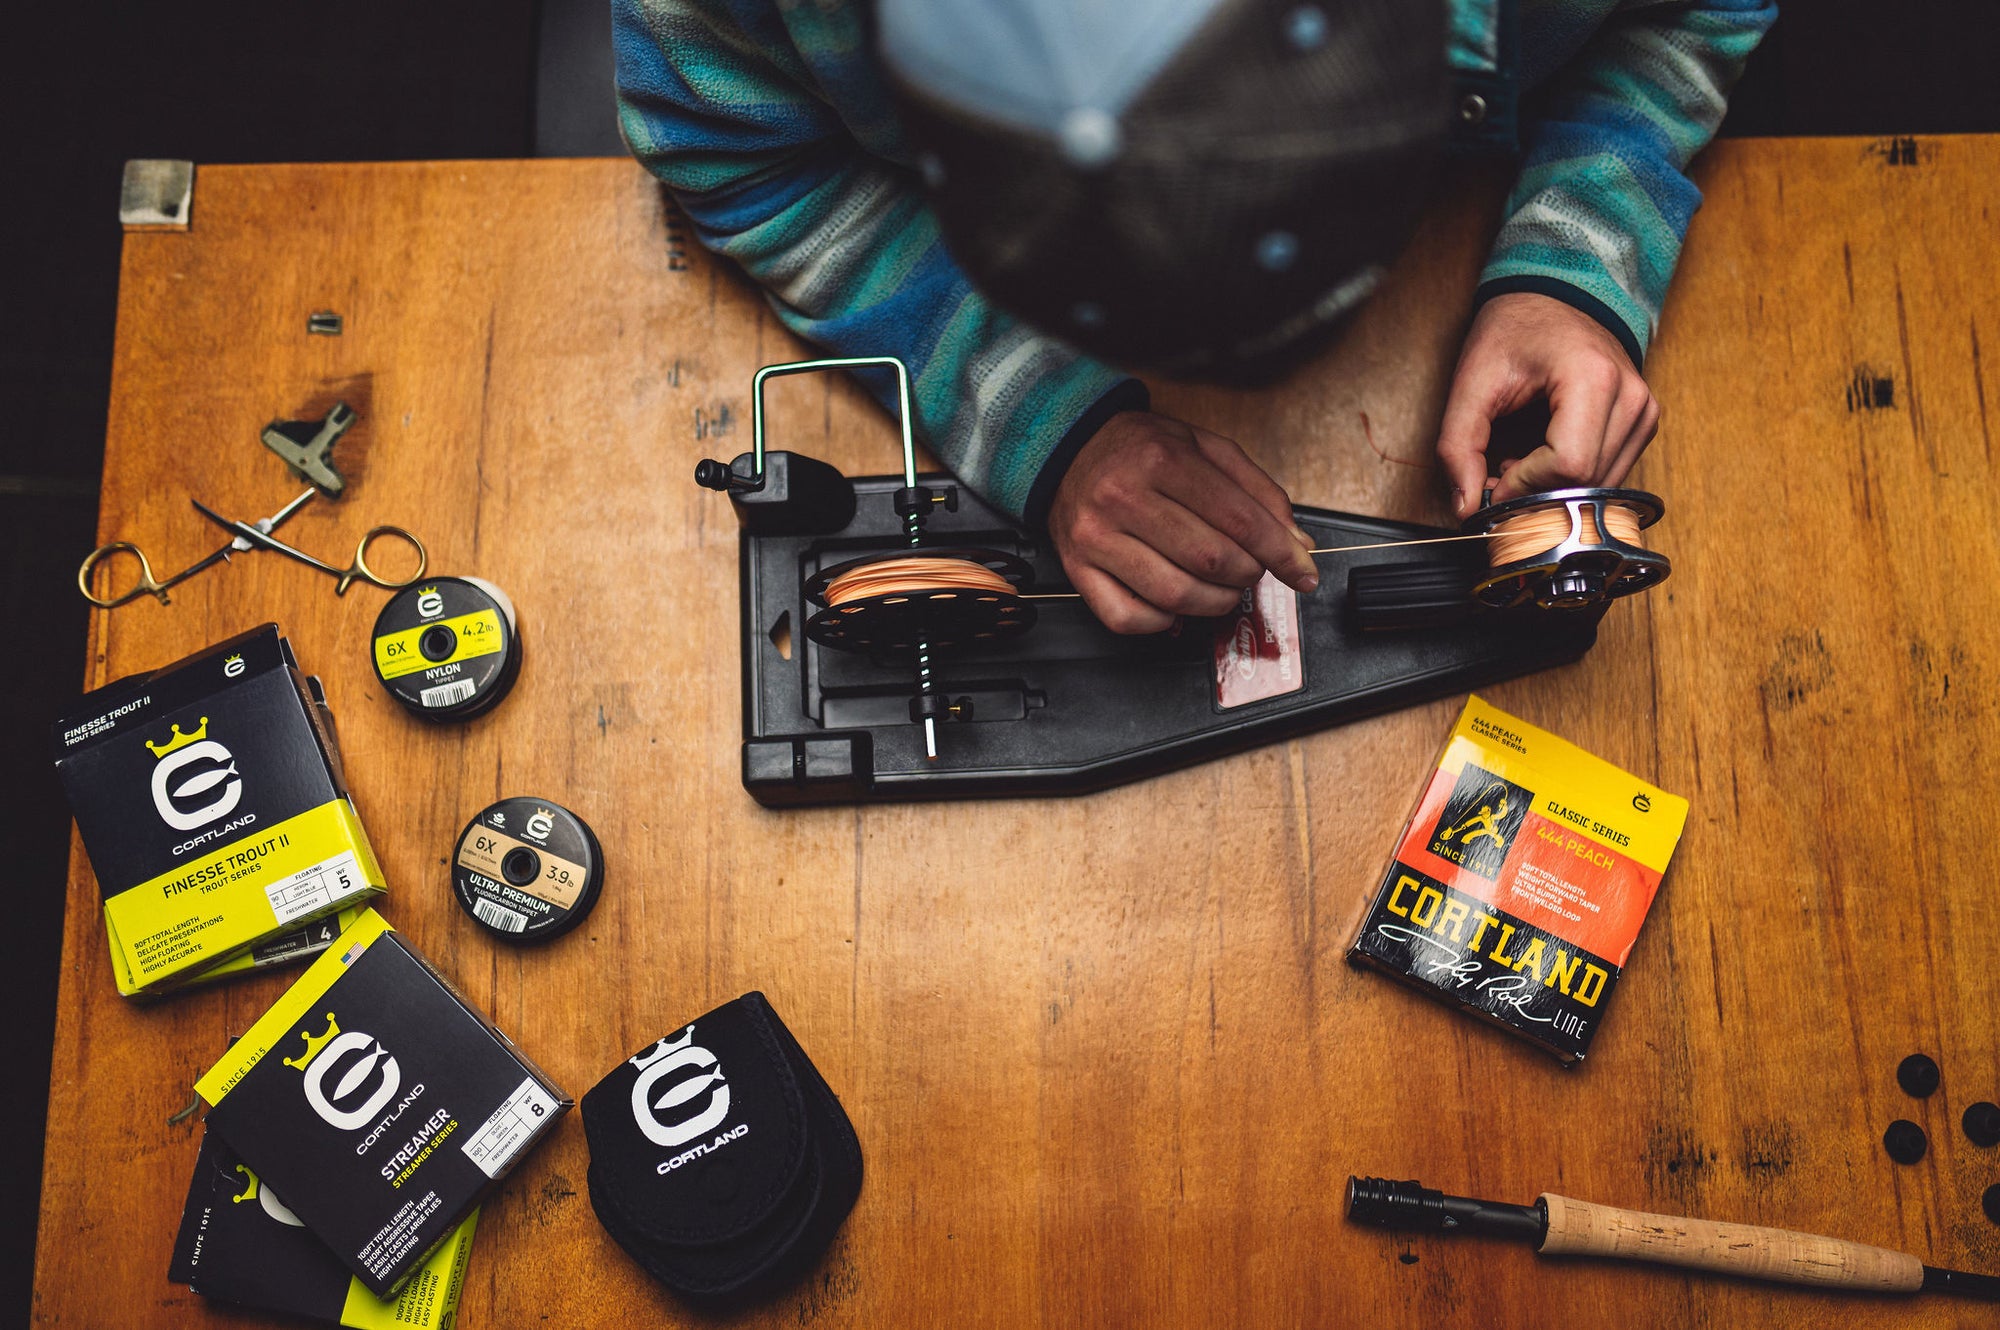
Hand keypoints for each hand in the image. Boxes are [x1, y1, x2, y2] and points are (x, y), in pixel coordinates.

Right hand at [1048, 410, 1318, 633]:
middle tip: (1252, 569)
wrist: (1068, 448)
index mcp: (1161, 459)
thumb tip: (1296, 544)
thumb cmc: (1141, 449)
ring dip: (1215, 602)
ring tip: (1222, 587)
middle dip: (1248, 575)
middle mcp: (1123, 497)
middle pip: (1211, 561)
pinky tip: (1175, 603)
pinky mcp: (1078, 569)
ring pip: (1175, 596)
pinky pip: (1129, 618)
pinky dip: (1164, 621)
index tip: (1303, 573)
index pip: (1240, 521)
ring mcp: (1096, 538)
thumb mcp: (1205, 448)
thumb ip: (1257, 491)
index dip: (1281, 554)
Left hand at [1436, 292, 1660, 516]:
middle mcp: (1632, 397)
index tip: (1492, 482)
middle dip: (1536, 492)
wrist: (1552, 297)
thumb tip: (1466, 508)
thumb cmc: (1514, 330)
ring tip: (1521, 459)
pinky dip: (1573, 480)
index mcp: (1593, 378)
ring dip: (1555, 489)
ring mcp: (1644, 411)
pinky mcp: (1644, 422)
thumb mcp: (1471, 381)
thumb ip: (1458, 446)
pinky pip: (1611, 475)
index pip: (1568, 466)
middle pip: (1586, 483)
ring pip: (1601, 487)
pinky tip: (1544, 456)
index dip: (1524, 487)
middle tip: (1500, 473)